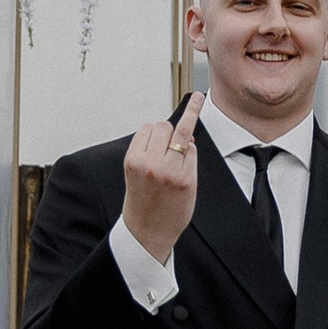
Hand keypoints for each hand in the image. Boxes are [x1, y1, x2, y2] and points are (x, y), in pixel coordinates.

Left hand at [121, 94, 201, 263]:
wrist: (147, 231)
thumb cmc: (173, 211)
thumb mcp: (191, 187)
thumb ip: (191, 159)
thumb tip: (187, 136)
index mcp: (180, 174)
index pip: (187, 134)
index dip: (193, 112)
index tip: (198, 97)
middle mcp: (159, 167)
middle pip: (169, 127)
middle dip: (173, 134)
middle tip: (173, 150)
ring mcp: (141, 164)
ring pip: (153, 127)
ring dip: (159, 135)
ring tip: (160, 153)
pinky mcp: (129, 162)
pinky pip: (141, 135)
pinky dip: (147, 139)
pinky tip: (150, 154)